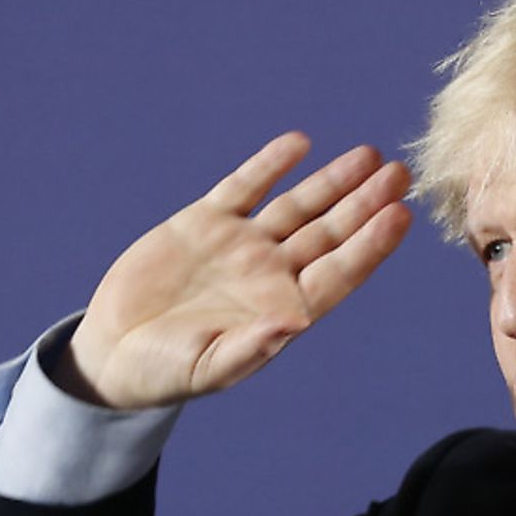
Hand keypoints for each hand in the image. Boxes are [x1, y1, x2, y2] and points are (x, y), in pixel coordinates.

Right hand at [57, 133, 412, 408]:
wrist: (115, 351)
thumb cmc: (167, 372)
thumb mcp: (209, 367)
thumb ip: (252, 346)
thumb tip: (295, 323)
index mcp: (286, 308)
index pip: (342, 271)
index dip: (372, 244)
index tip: (400, 215)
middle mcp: (273, 273)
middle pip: (332, 231)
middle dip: (367, 202)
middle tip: (401, 173)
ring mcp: (243, 244)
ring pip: (299, 205)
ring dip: (333, 180)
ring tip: (370, 154)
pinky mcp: (205, 223)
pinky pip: (245, 186)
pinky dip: (270, 165)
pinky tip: (299, 143)